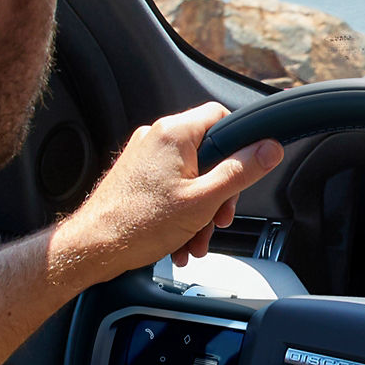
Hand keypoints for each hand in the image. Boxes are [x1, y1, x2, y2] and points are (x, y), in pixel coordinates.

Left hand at [58, 102, 282, 279]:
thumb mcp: (205, 200)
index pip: (222, 116)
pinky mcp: (138, 176)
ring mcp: (145, 157)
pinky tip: (182, 238)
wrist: (93, 247)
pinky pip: (174, 187)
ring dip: (203, 209)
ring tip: (197, 237)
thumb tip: (270, 149)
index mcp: (174, 134)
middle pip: (210, 153)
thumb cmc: (138, 224)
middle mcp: (157, 138)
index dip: (241, 143)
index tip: (249, 168)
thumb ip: (241, 171)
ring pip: (193, 176)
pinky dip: (184, 211)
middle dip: (220, 191)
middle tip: (219, 217)